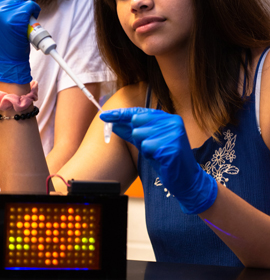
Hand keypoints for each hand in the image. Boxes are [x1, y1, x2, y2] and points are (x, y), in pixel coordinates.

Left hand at [100, 108, 217, 213]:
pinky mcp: (172, 145)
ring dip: (145, 148)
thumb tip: (113, 123)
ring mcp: (174, 132)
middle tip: (151, 147)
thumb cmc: (166, 160)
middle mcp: (172, 121)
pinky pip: (147, 147)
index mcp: (166, 117)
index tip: (104, 115)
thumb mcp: (147, 143)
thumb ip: (131, 132)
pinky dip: (150, 155)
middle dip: (137, 137)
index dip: (120, 114)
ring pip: (140, 135)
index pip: (138, 111)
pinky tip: (161, 159)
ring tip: (157, 153)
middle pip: (137, 122)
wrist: (187, 180)